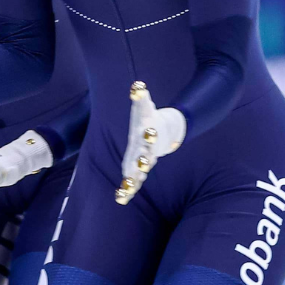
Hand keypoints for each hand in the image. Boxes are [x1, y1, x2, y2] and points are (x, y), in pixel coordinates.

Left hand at [116, 81, 185, 204]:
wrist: (163, 133)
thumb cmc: (148, 117)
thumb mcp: (144, 106)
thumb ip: (140, 95)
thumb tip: (137, 85)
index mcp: (148, 132)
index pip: (150, 132)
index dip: (150, 133)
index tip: (150, 131)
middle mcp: (148, 149)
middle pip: (147, 155)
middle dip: (144, 160)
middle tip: (143, 165)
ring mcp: (145, 161)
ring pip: (141, 173)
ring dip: (134, 180)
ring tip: (127, 189)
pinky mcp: (139, 169)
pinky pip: (134, 182)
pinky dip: (128, 190)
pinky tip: (120, 198)